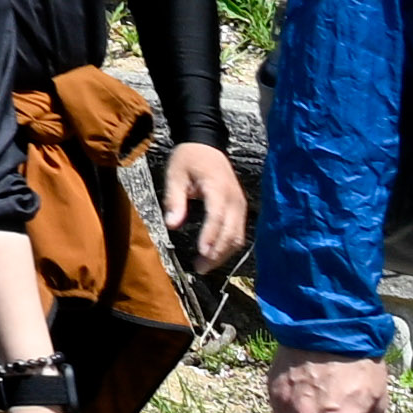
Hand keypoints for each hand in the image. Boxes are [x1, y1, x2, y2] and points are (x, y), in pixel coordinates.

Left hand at [158, 141, 249, 279]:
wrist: (207, 144)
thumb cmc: (188, 159)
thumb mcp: (175, 175)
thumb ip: (174, 199)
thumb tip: (171, 224)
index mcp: (218, 188)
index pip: (217, 216)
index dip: (210, 236)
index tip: (201, 253)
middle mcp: (234, 199)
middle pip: (230, 231)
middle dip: (216, 252)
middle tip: (200, 268)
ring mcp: (240, 205)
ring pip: (237, 236)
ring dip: (223, 254)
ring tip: (204, 266)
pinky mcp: (240, 210)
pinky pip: (238, 233)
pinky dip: (228, 246)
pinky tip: (214, 255)